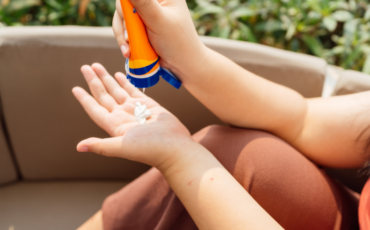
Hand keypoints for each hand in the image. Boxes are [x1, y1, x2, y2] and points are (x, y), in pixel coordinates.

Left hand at [72, 63, 192, 168]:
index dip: (84, 98)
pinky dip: (125, 82)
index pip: (95, 109)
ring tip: (97, 66)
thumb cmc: (150, 149)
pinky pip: (133, 91)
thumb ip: (101, 145)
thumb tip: (78, 147)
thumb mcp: (123, 147)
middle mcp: (122, 116)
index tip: (75, 88)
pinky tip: (118, 75)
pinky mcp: (148, 105)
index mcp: (114, 125)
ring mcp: (135, 109)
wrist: (175, 147)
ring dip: (107, 79)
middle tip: (85, 67)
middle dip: (94, 81)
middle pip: (104, 95)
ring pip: (117, 90)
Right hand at [113, 0, 207, 79]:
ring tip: (128, 49)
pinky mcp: (142, 27)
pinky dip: (125, 40)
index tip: (128, 18)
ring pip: (123, 17)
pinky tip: (129, 51)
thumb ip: (143, 2)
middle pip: (125, 4)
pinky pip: (126, 28)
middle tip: (128, 38)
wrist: (183, 65)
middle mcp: (155, 2)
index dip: (127, 4)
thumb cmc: (177, 43)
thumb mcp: (158, 20)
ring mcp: (147, 15)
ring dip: (123, 34)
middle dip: (124, 23)